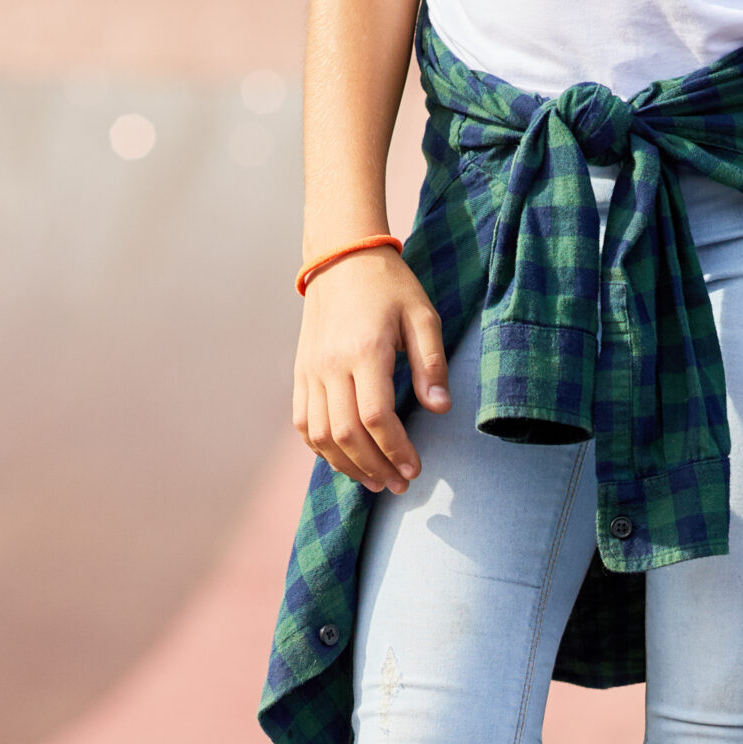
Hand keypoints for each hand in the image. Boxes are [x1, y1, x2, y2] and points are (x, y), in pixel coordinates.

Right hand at [295, 248, 450, 492]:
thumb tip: (441, 408)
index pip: (376, 417)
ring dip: (348, 466)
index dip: (396, 450)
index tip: (416, 469)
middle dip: (376, 468)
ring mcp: (311, 371)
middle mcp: (331, 365)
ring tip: (377, 482)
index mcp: (364, 351)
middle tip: (401, 485)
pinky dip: (323, 450)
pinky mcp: (301, 373)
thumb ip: (432, 364)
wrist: (341, 258)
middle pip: (346, 434)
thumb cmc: (389, 287)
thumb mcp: (423, 316)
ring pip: (320, 436)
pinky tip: (347, 460)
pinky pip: (304, 424)